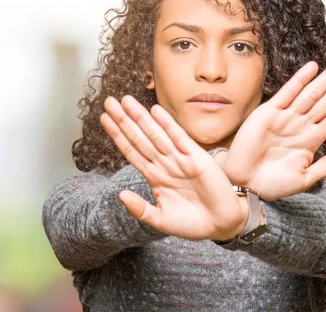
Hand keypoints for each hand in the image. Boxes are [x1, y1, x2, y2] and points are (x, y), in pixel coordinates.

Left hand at [100, 95, 245, 240]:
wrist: (221, 225)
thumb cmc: (193, 224)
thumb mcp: (160, 220)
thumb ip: (140, 209)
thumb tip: (120, 195)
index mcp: (156, 177)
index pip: (132, 151)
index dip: (118, 135)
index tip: (104, 119)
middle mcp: (166, 164)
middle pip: (140, 138)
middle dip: (124, 120)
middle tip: (109, 101)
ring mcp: (181, 160)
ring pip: (156, 135)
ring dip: (141, 118)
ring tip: (125, 101)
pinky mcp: (197, 158)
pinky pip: (179, 138)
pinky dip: (168, 124)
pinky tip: (156, 111)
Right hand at [223, 59, 325, 200]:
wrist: (244, 184)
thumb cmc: (273, 184)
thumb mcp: (304, 178)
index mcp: (312, 140)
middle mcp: (302, 125)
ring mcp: (286, 117)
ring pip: (312, 94)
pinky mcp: (268, 113)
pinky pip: (288, 93)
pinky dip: (299, 80)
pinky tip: (313, 67)